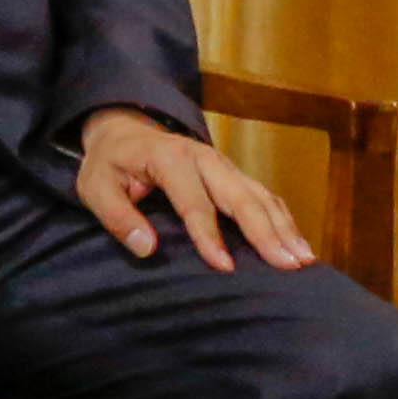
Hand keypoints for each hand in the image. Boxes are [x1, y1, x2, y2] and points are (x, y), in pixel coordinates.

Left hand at [73, 105, 312, 272]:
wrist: (126, 131)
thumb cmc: (110, 164)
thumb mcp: (94, 186)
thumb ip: (117, 215)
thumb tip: (146, 248)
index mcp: (170, 159)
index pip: (194, 201)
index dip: (209, 235)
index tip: (225, 266)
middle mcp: (205, 159)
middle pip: (240, 197)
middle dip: (265, 233)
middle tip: (287, 266)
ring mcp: (225, 165)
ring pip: (261, 196)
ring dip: (284, 228)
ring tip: (303, 260)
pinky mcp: (234, 174)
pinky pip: (265, 197)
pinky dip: (284, 221)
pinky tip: (298, 245)